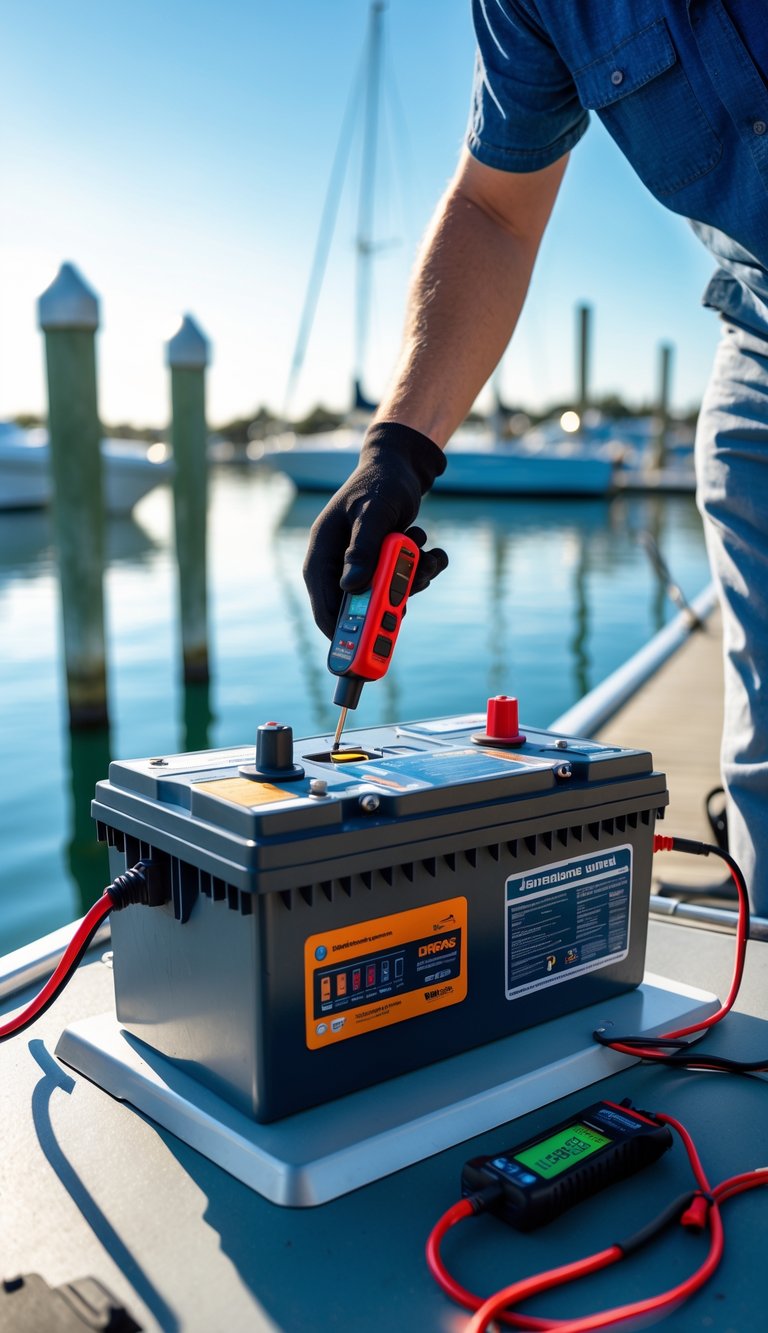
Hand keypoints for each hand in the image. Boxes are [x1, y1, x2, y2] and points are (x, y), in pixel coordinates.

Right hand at [303, 422, 448, 636]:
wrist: (399, 467)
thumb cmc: (379, 483)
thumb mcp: (372, 511)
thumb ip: (362, 548)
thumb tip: (351, 587)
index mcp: (322, 556)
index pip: (325, 608)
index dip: (344, 634)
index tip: (369, 650)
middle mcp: (339, 567)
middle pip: (361, 608)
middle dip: (393, 599)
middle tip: (415, 581)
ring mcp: (363, 568)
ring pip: (388, 597)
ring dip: (413, 581)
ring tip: (425, 551)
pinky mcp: (384, 565)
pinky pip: (404, 583)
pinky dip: (422, 571)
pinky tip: (430, 549)